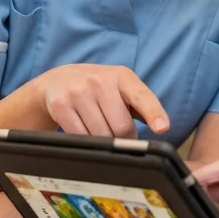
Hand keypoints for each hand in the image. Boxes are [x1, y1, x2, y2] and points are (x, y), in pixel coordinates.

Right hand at [29, 64, 168, 136]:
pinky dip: (84, 141)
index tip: (162, 128)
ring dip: (102, 141)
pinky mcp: (61, 105)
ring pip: (101, 136)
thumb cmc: (96, 88)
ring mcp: (79, 92)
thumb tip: (160, 127)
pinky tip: (81, 128)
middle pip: (122, 128)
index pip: (142, 96)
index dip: (154, 113)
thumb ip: (140, 105)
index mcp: (122, 76)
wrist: (56, 80)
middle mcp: (100, 80)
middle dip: (122, 138)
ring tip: (96, 127)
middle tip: (115, 132)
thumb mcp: (119, 88)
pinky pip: (80, 137)